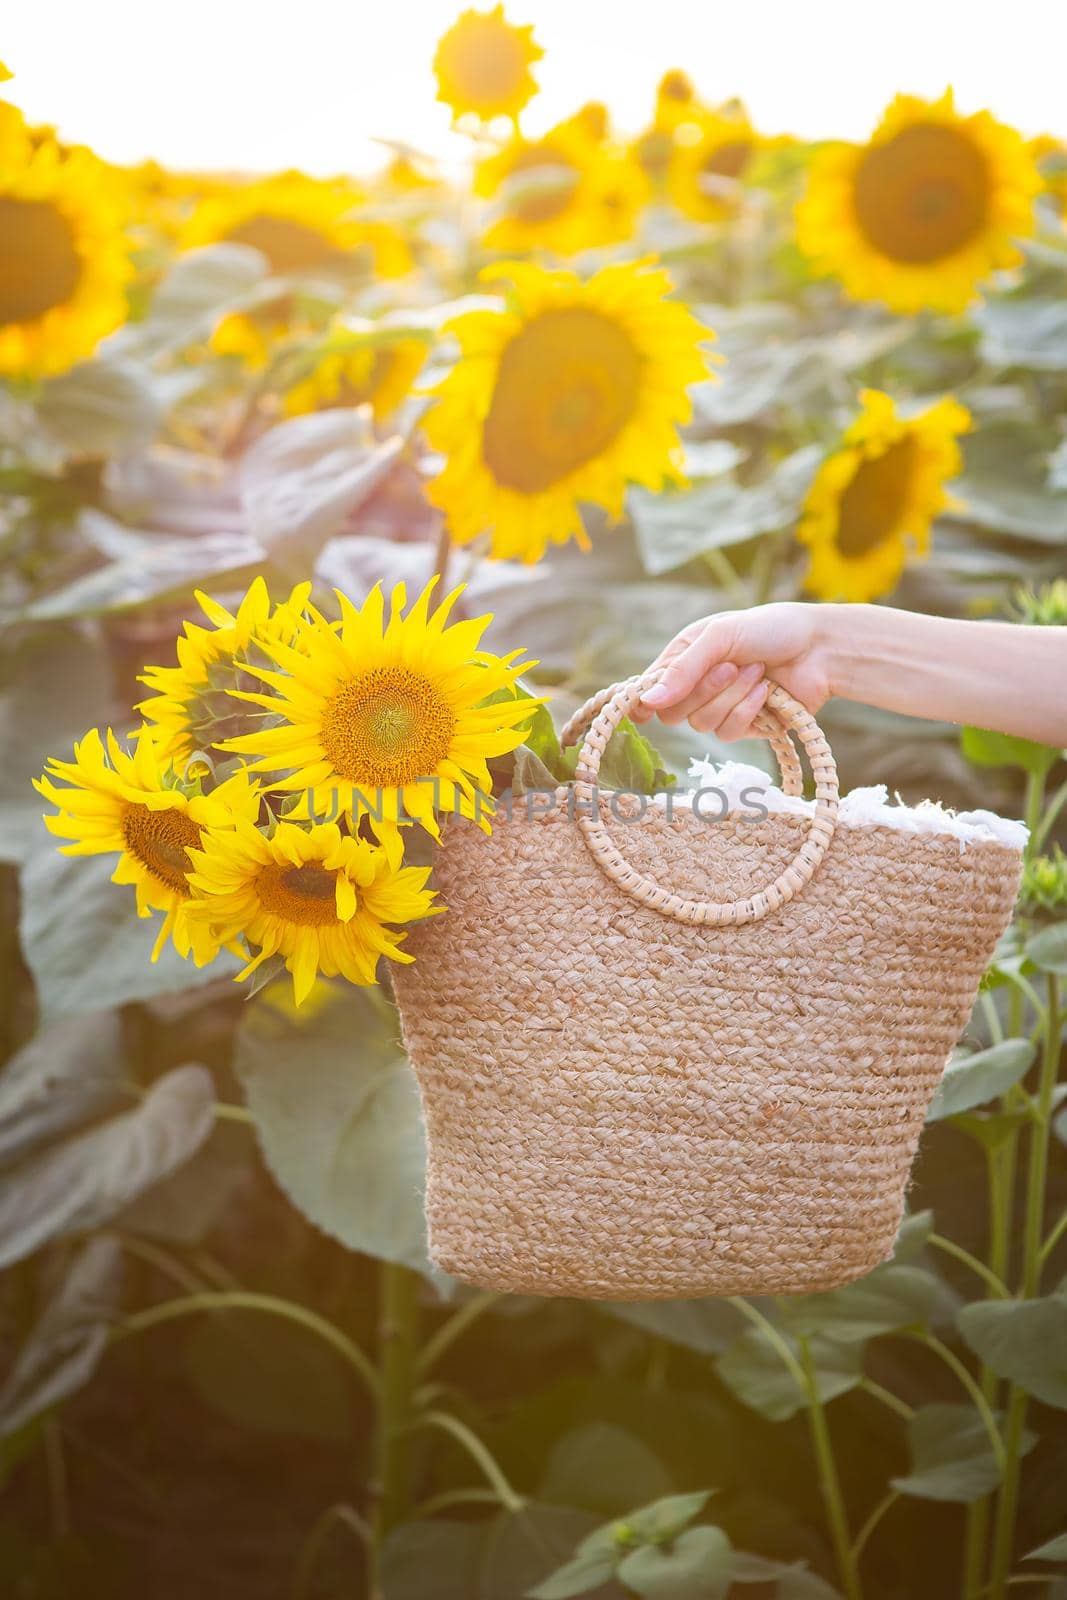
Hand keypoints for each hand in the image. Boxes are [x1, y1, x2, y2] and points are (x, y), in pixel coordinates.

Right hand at [631, 602, 833, 738]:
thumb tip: (647, 703)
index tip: (642, 710)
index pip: (647, 689)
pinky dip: (747, 711)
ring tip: (757, 672)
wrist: (820, 648)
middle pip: (670, 712)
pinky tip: (766, 693)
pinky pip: (728, 733)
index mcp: (684, 658)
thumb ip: (684, 668)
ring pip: (701, 724)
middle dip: (702, 691)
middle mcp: (697, 686)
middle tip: (730, 666)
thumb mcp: (721, 635)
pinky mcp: (745, 728)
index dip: (641, 701)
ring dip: (731, 697)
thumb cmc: (770, 629)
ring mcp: (720, 708)